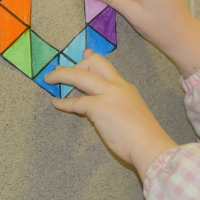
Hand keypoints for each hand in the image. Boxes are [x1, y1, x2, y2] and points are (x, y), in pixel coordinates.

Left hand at [45, 50, 176, 173]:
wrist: (149, 145)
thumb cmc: (143, 136)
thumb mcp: (131, 112)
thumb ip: (119, 104)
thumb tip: (106, 107)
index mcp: (126, 88)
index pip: (106, 68)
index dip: (92, 59)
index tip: (84, 54)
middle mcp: (118, 86)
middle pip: (94, 63)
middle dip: (76, 65)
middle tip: (61, 71)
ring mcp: (108, 95)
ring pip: (80, 75)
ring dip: (62, 75)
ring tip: (49, 79)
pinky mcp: (100, 107)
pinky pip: (76, 102)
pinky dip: (64, 102)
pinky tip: (56, 103)